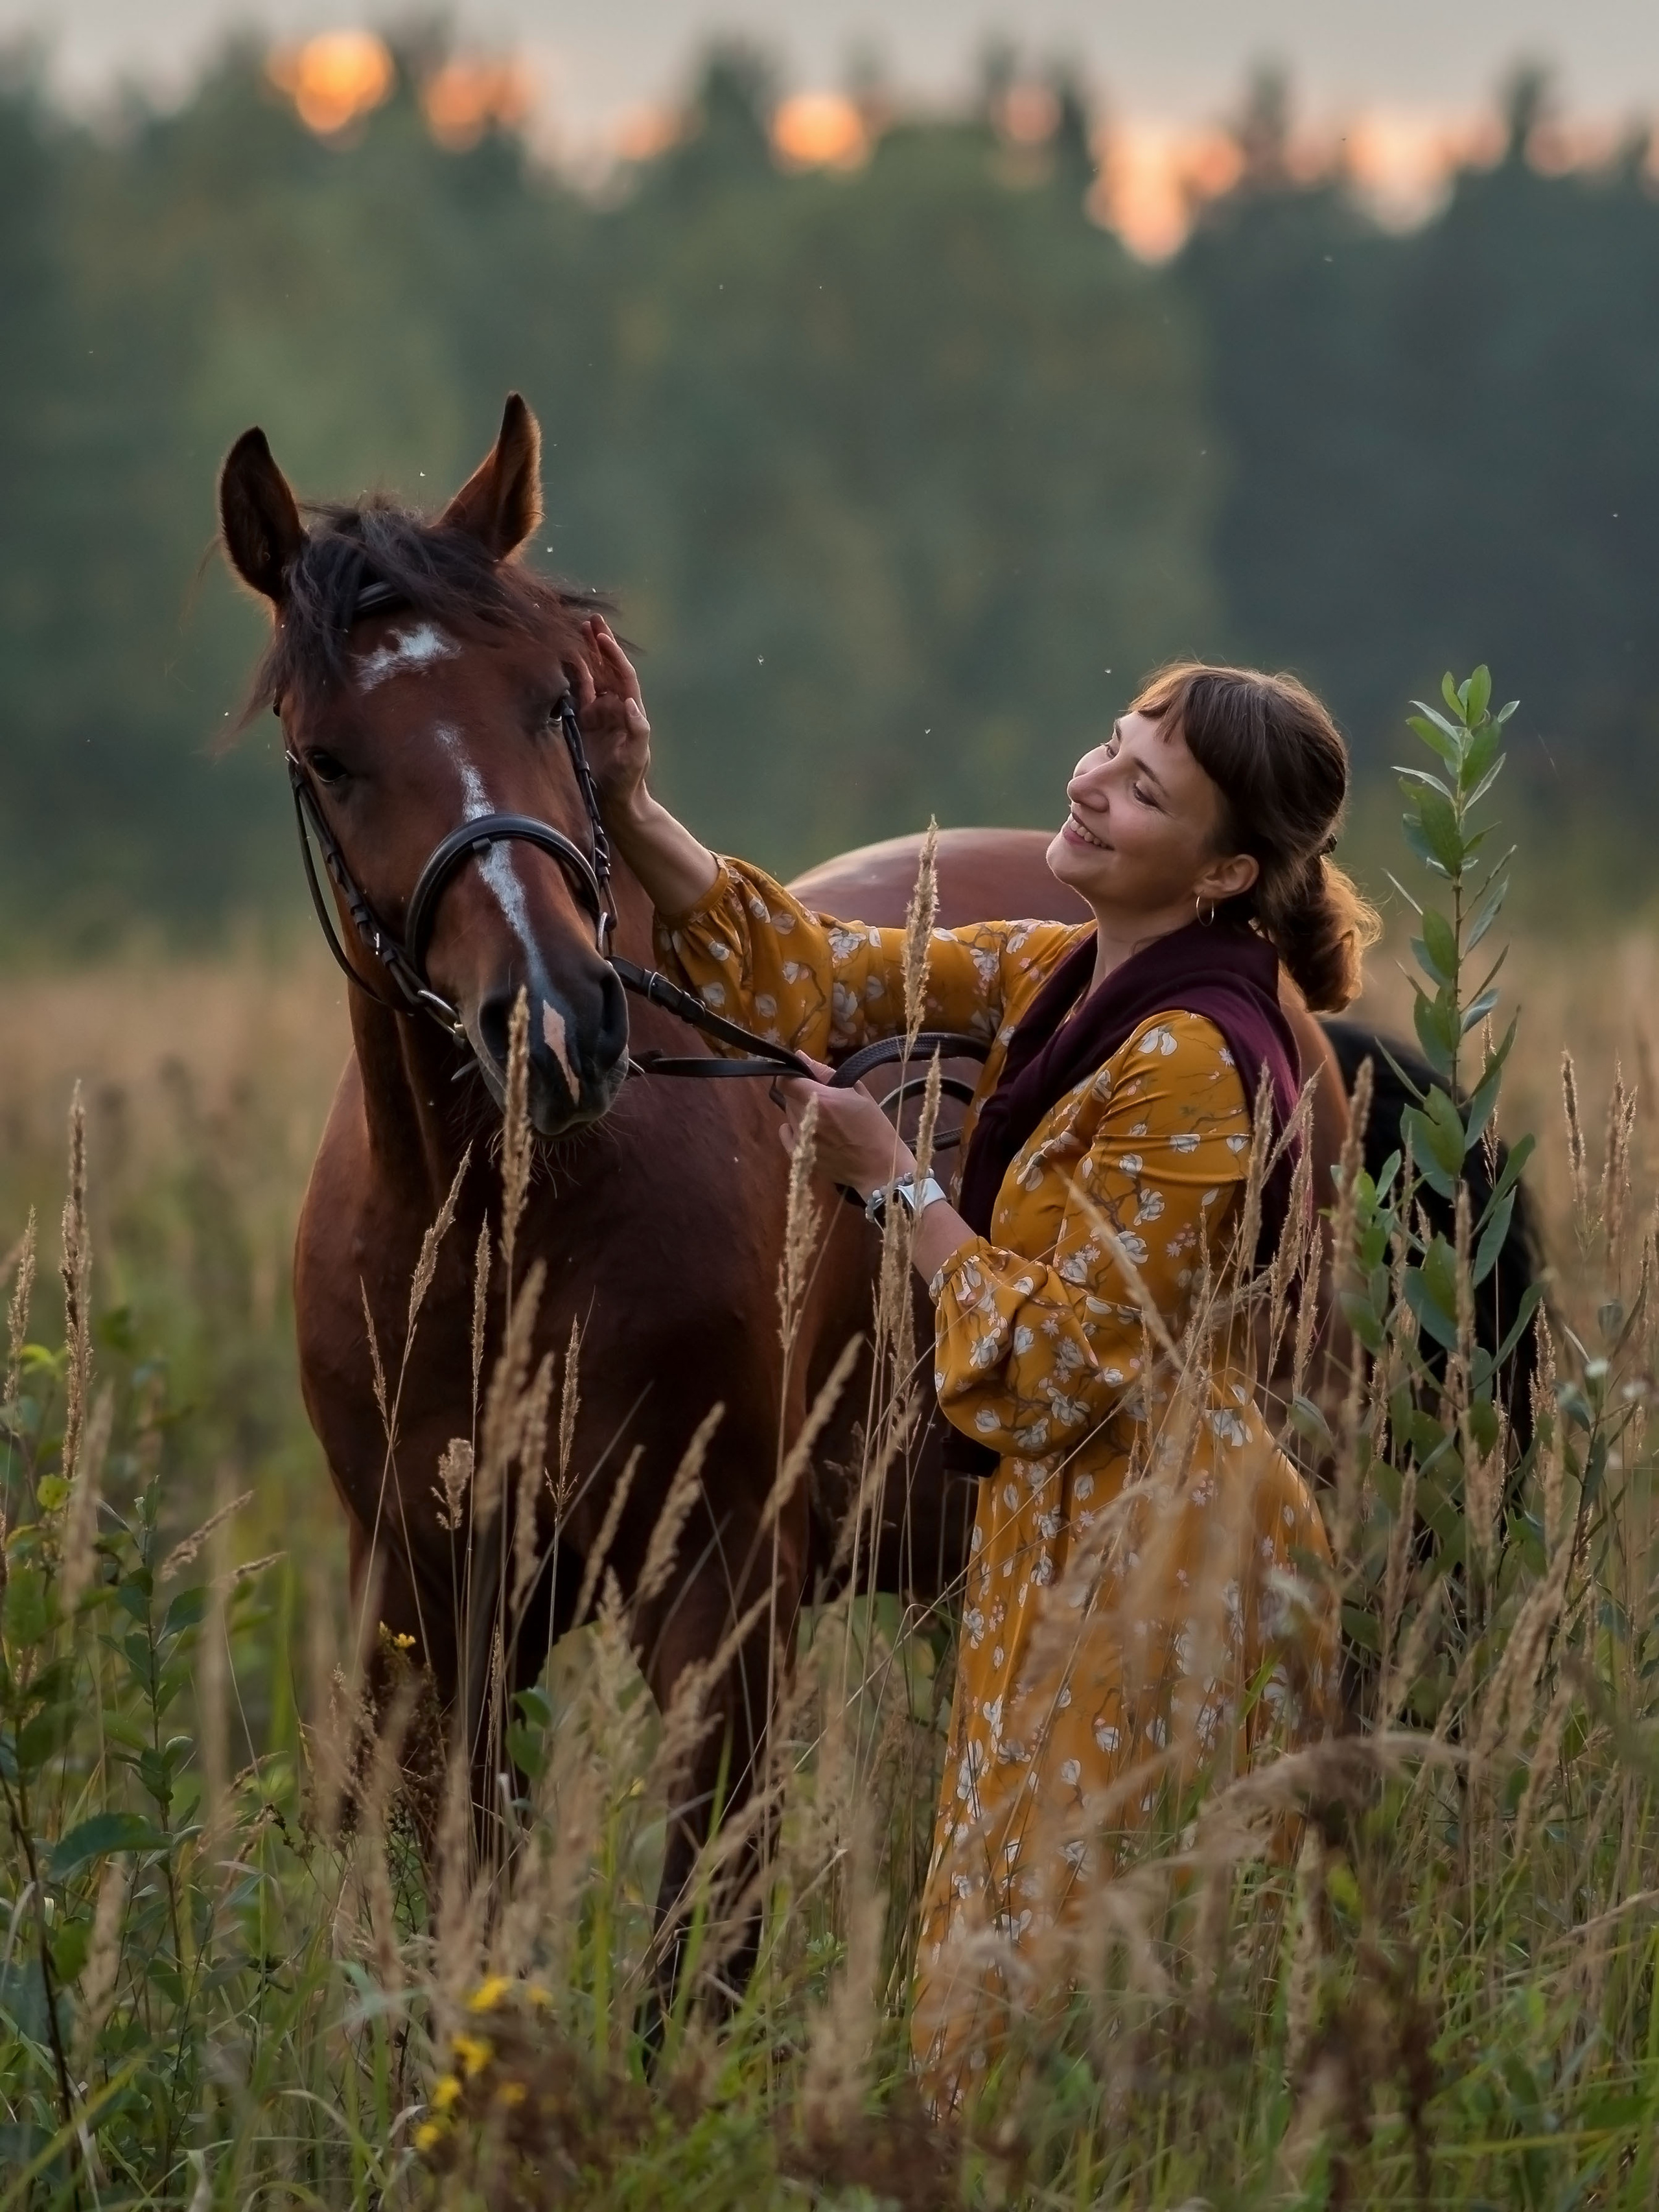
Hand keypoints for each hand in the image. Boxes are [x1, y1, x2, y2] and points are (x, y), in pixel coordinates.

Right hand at [573, 616, 650, 816]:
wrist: (614, 798)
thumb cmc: (629, 779)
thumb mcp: (636, 756)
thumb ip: (637, 731)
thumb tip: (630, 703)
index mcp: (630, 710)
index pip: (622, 675)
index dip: (614, 655)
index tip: (603, 636)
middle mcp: (615, 707)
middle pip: (607, 668)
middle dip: (600, 644)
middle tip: (592, 619)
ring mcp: (598, 713)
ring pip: (592, 676)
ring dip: (586, 654)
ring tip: (579, 630)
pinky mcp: (584, 722)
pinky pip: (578, 693)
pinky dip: (574, 675)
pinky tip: (567, 659)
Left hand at [775, 1057, 914, 1197]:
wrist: (880, 1167)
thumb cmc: (875, 1126)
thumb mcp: (858, 1092)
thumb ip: (826, 1073)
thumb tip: (801, 1056)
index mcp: (820, 1099)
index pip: (786, 1079)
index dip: (791, 1075)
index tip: (804, 1077)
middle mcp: (804, 1118)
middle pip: (788, 1097)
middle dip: (801, 1093)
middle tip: (824, 1100)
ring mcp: (799, 1139)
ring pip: (789, 1114)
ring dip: (800, 1111)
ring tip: (824, 1120)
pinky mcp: (798, 1156)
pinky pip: (785, 1133)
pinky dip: (793, 1128)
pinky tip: (811, 1131)